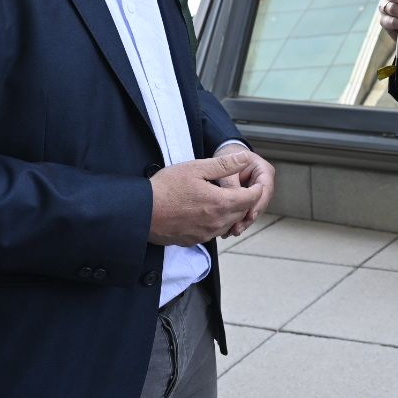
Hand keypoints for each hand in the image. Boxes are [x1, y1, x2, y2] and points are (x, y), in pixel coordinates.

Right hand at [148, 151, 264, 246]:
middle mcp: (217, 222)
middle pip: (242, 212)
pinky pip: (214, 231)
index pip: (251, 198)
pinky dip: (217, 221)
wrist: (141, 212)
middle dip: (245, 200)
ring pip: (229, 223)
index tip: (255, 182)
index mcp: (221, 203)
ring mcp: (206, 233)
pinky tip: (206, 210)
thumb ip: (224, 165)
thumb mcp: (195, 168)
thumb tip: (244, 158)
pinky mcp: (195, 239)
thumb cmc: (165, 188)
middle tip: (241, 188)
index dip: (256, 189)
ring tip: (224, 198)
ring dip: (231, 212)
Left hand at [212, 144, 275, 237]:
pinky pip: (246, 211)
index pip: (265, 188)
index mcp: (264, 170)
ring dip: (243, 222)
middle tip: (238, 228)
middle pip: (261, 202)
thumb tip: (232, 199)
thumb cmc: (227, 158)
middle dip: (249, 217)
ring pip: (254, 210)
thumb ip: (231, 183)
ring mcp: (258, 193)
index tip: (250, 215)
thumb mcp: (227, 168)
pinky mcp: (250, 200)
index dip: (258, 203)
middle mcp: (264, 183)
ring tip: (231, 232)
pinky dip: (238, 220)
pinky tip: (229, 230)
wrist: (223, 158)